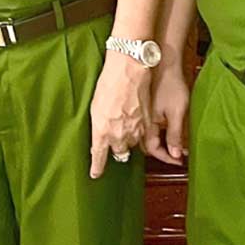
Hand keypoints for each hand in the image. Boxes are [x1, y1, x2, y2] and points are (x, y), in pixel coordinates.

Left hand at [90, 51, 151, 177]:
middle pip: (119, 152)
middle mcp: (119, 134)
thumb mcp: (95, 106)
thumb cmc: (108, 83)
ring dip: (129, 140)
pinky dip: (141, 134)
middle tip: (114, 140)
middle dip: (117, 149)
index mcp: (102, 131)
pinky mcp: (148, 123)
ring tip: (126, 128)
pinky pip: (145, 137)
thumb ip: (98, 124)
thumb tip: (99, 134)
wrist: (129, 69)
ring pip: (133, 144)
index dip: (97, 168)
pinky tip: (139, 127)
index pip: (99, 156)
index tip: (95, 175)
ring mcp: (135, 130)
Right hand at [147, 48, 190, 165]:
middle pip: (148, 144)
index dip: (166, 157)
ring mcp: (143, 113)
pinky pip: (151, 125)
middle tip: (179, 156)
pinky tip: (171, 130)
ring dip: (163, 143)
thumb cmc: (170, 85)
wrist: (163, 62)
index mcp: (148, 124)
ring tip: (180, 146)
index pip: (154, 149)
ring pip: (149, 135)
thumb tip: (176, 155)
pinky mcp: (147, 106)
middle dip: (164, 152)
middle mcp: (143, 121)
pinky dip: (161, 132)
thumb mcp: (177, 112)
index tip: (179, 161)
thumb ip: (175, 134)